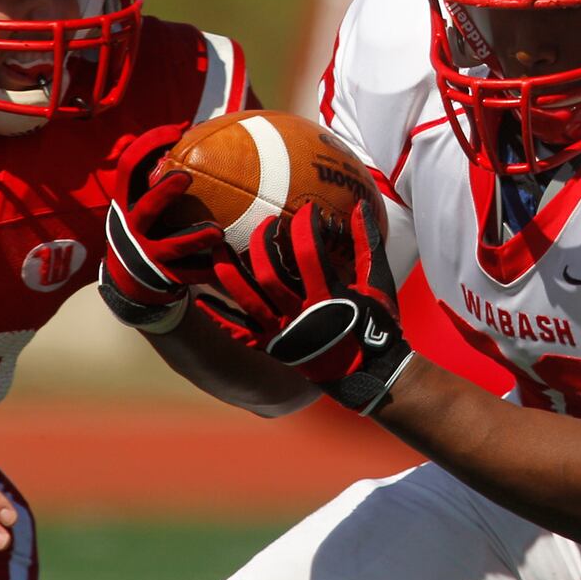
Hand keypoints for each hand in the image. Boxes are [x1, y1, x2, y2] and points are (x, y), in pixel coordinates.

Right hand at [99, 125, 224, 332]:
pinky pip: (188, 275)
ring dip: (194, 239)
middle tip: (186, 177)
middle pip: (145, 208)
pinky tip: (227, 262)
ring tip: (217, 232)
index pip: (128, 168)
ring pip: (171, 247)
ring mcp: (145, 254)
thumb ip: (155, 174)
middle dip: (164, 193)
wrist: (127, 282)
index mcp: (126, 202)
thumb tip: (190, 130)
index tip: (174, 131)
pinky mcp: (161, 277)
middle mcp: (131, 227)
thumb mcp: (139, 201)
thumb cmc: (145, 228)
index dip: (147, 146)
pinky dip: (207, 269)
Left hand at [218, 201, 413, 413]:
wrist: (370, 374)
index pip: (308, 252)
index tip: (306, 209)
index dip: (304, 225)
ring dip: (228, 271)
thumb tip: (361, 205)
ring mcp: (283, 332)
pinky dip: (219, 316)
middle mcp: (301, 315)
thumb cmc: (378, 326)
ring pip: (246, 298)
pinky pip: (239, 330)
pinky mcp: (273, 346)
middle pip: (268, 272)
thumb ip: (368, 245)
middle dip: (262, 242)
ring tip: (217, 246)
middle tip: (267, 223)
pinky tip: (202, 299)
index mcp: (329, 297)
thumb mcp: (379, 284)